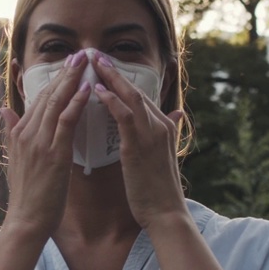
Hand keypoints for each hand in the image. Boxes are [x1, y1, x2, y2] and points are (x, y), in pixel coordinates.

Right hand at [0, 51, 91, 237]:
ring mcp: (39, 142)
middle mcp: (27, 133)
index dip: (53, 80)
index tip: (66, 64)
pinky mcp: (53, 153)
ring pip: (56, 103)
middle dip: (63, 73)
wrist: (26, 221)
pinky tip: (85, 89)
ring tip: (84, 62)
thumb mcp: (16, 158)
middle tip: (79, 54)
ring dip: (71, 80)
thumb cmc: (28, 195)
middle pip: (47, 95)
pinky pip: (66, 121)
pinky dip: (75, 103)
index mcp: (19, 133)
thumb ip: (11, 131)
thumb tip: (5, 109)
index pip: (38, 99)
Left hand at [90, 53, 188, 228]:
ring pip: (131, 97)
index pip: (141, 96)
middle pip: (136, 90)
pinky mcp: (139, 146)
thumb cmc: (158, 190)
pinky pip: (125, 116)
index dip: (122, 81)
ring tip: (94, 65)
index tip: (105, 68)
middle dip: (115, 72)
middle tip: (96, 56)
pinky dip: (112, 101)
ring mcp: (152, 134)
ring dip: (111, 79)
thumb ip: (164, 132)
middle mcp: (161, 125)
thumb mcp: (162, 157)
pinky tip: (97, 92)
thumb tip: (174, 114)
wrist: (166, 213)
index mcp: (165, 126)